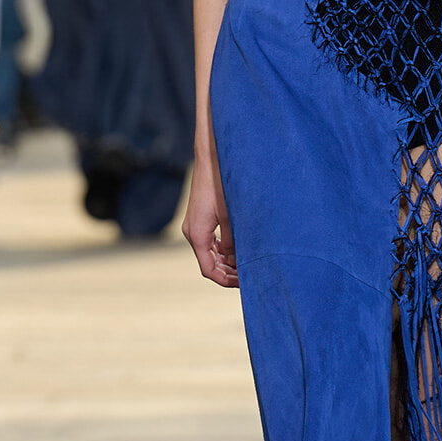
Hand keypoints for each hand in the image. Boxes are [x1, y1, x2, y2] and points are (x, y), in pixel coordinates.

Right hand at [182, 150, 237, 286]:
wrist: (211, 157)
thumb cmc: (221, 184)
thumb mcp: (231, 216)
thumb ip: (232, 242)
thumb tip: (235, 261)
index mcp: (198, 235)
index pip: (209, 270)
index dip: (226, 280)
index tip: (244, 283)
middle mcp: (192, 232)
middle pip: (208, 264)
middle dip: (227, 273)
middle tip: (249, 276)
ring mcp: (194, 225)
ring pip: (209, 253)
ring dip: (225, 262)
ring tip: (246, 265)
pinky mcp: (199, 218)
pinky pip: (209, 241)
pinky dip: (222, 250)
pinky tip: (237, 250)